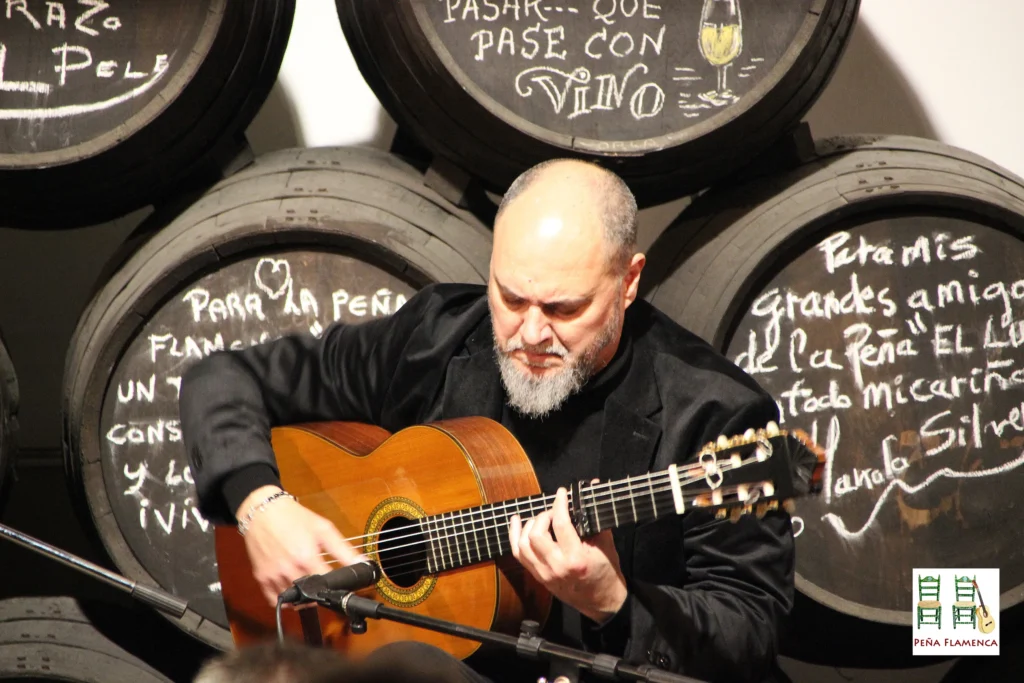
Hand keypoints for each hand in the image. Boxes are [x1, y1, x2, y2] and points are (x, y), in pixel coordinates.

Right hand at [237, 486, 365, 606]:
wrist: (263, 511)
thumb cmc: (293, 517)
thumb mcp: (323, 529)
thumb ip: (343, 549)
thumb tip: (362, 563)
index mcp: (307, 557)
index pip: (328, 585)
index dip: (337, 586)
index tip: (339, 583)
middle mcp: (289, 569)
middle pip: (311, 596)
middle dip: (320, 593)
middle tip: (324, 584)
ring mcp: (274, 575)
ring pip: (294, 601)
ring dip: (304, 598)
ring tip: (309, 585)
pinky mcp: (261, 578)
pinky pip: (275, 600)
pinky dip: (286, 600)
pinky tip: (293, 590)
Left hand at [508, 487, 627, 623]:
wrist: (602, 602)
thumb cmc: (606, 572)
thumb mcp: (606, 545)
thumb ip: (595, 517)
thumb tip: (592, 489)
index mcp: (576, 559)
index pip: (561, 524)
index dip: (559, 504)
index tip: (561, 493)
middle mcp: (556, 567)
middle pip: (537, 534)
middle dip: (543, 516)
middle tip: (554, 511)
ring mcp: (544, 574)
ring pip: (523, 544)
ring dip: (529, 525)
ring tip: (541, 518)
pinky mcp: (538, 577)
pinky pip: (519, 555)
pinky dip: (515, 536)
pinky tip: (516, 522)